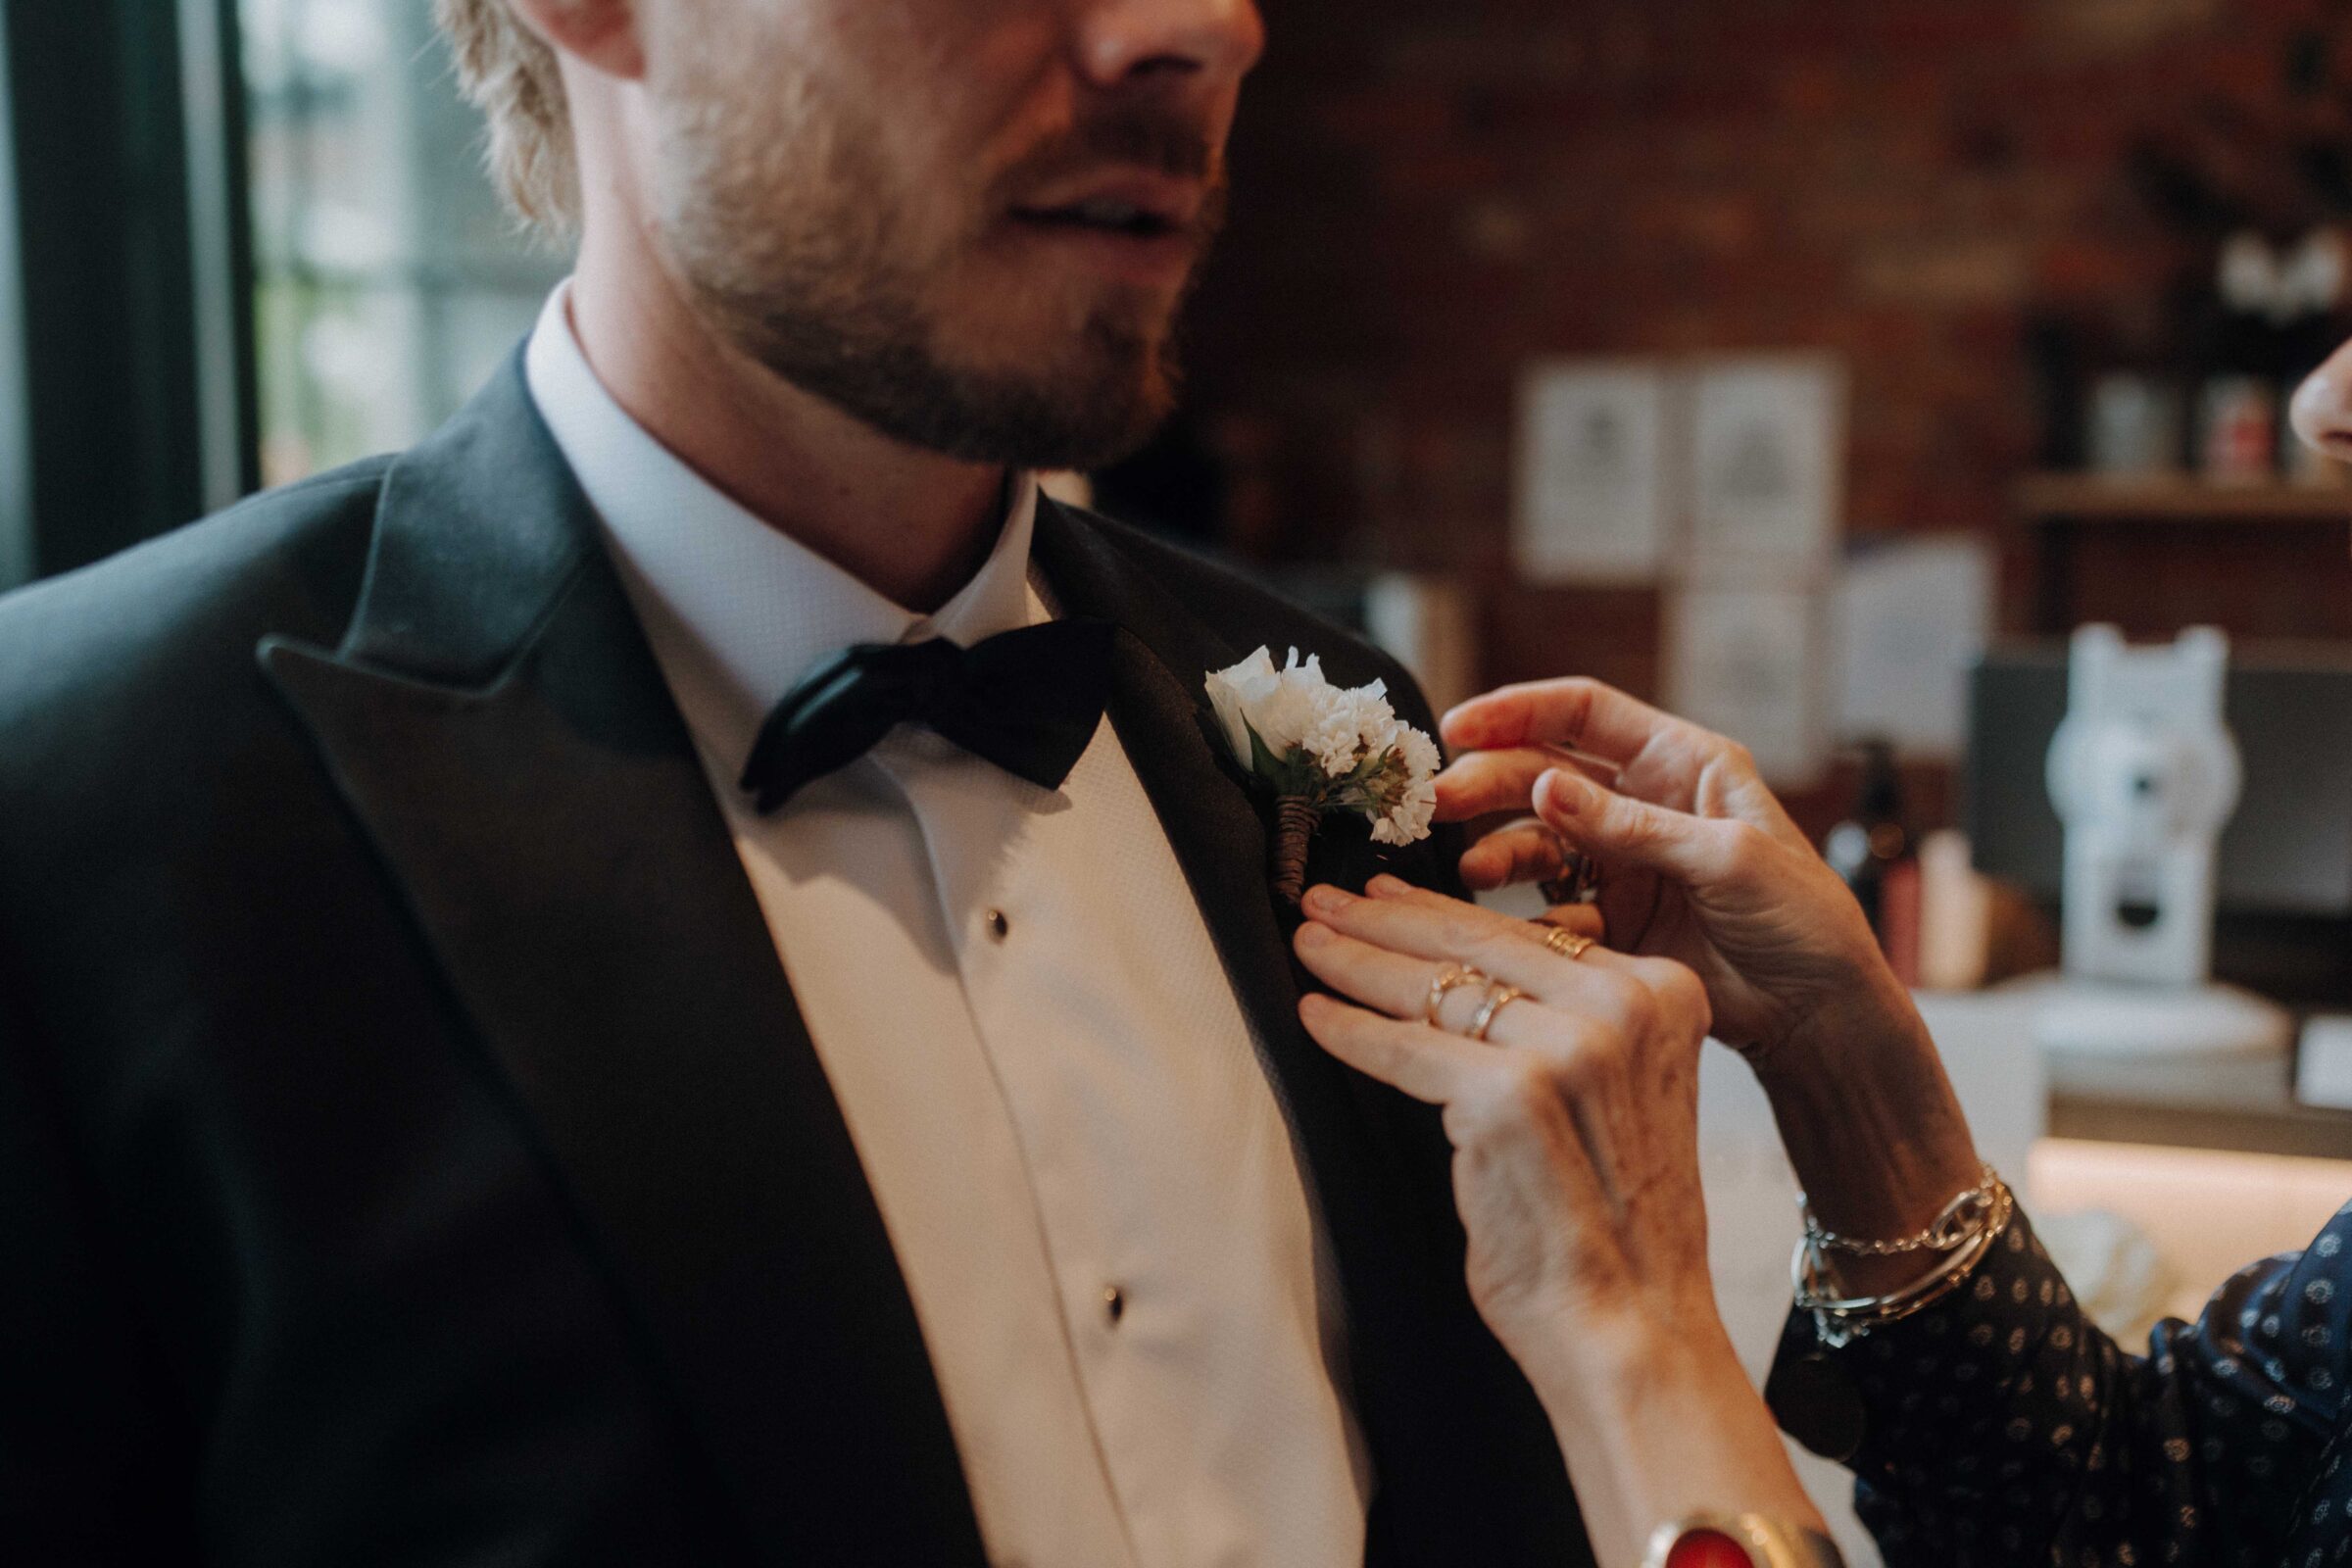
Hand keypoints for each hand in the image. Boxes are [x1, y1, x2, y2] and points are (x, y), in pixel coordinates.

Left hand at [1291, 876, 1822, 1559]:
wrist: (1634, 1324)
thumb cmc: (1615, 1224)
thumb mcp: (1621, 1092)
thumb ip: (1573, 1026)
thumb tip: (1472, 971)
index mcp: (1662, 995)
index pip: (1528, 933)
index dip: (1442, 909)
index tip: (1386, 894)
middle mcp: (1623, 1008)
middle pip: (1476, 945)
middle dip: (1384, 920)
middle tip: (1323, 902)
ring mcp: (1568, 1050)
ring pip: (1435, 990)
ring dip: (1356, 964)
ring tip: (1309, 945)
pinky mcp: (1509, 1098)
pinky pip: (1405, 1049)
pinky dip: (1351, 1033)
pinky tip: (1315, 1016)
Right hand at [1436, 677, 1897, 1066]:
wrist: (1821, 1015)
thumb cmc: (1805, 919)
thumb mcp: (1725, 857)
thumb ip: (1630, 824)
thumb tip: (1544, 786)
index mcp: (1681, 762)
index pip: (1584, 713)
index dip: (1518, 712)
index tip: (1459, 727)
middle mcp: (1643, 804)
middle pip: (1545, 775)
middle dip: (1488, 783)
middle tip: (1438, 805)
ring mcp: (1623, 863)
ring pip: (1537, 841)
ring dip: (1498, 851)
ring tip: (1471, 871)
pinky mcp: (1611, 922)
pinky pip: (1550, 908)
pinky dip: (1527, 915)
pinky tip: (1522, 927)